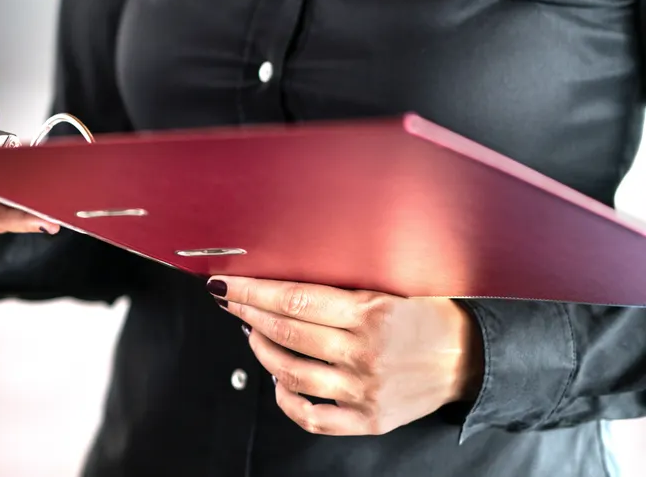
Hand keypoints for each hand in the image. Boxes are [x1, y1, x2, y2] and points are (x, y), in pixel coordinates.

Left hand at [209, 276, 482, 435]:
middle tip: (231, 301)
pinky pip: (312, 417)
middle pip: (288, 333)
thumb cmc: (428, 315)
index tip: (228, 285)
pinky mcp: (369, 419)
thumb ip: (343, 289)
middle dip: (249, 314)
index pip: (295, 300)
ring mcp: (365, 390)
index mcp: (371, 313)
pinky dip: (285, 399)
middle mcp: (365, 352)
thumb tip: (284, 282)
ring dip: (262, 351)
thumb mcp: (390, 288)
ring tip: (252, 334)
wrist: (472, 358)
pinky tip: (277, 380)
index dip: (254, 292)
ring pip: (292, 373)